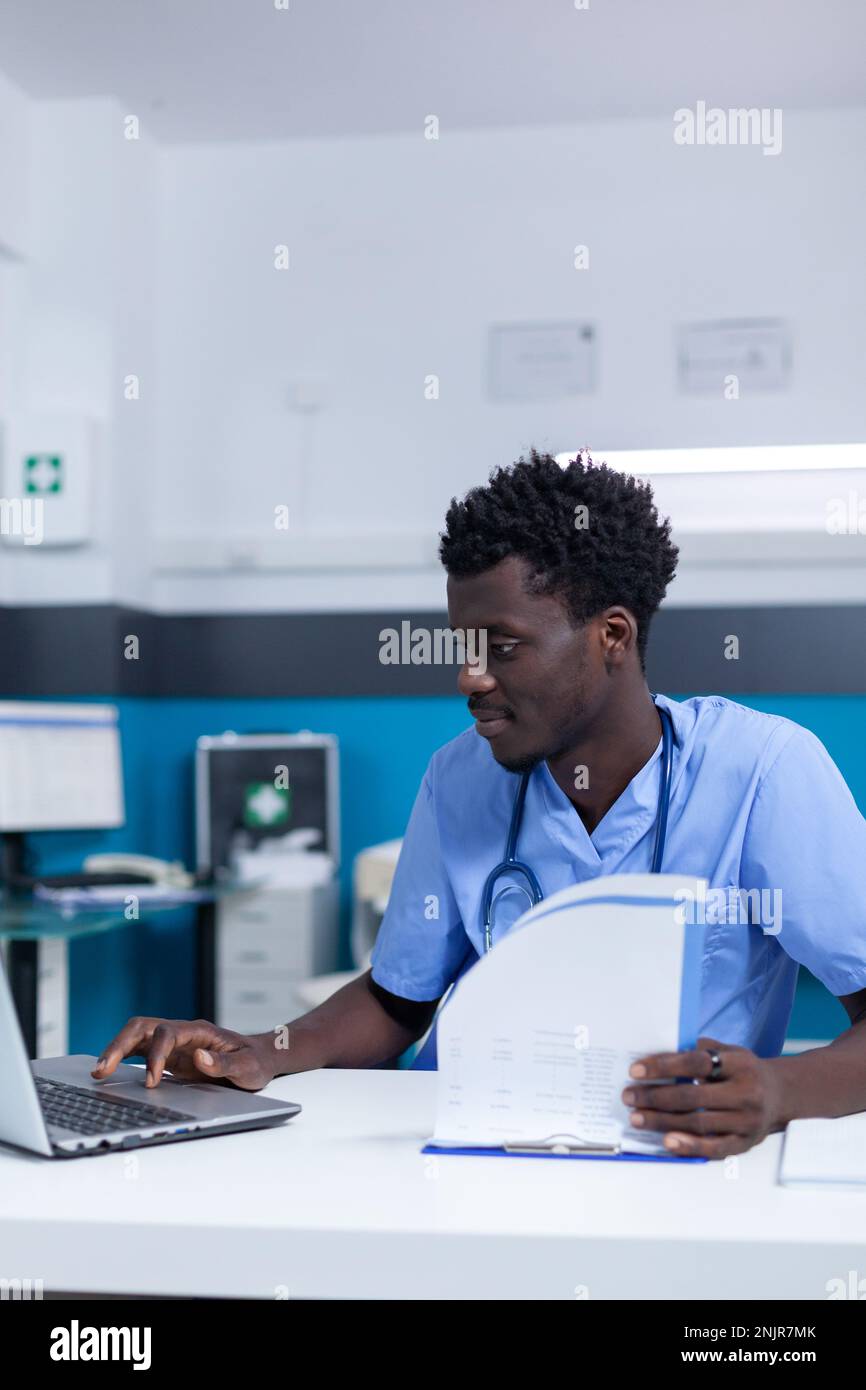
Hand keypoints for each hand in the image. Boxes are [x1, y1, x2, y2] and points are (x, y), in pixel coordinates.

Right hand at [91, 1017, 276, 1090]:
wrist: (261, 1058)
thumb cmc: (255, 1062)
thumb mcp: (248, 1066)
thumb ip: (223, 1062)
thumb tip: (198, 1057)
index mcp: (199, 1031)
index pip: (167, 1033)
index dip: (155, 1056)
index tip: (152, 1082)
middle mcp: (183, 1033)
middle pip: (142, 1027)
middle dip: (119, 1045)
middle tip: (101, 1070)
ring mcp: (175, 1043)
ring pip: (137, 1037)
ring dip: (115, 1050)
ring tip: (98, 1073)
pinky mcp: (171, 1056)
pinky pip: (141, 1052)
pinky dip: (123, 1060)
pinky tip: (110, 1074)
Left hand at [621, 1035, 783, 1158]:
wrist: (781, 1094)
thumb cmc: (744, 1071)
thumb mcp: (728, 1051)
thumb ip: (699, 1050)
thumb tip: (659, 1054)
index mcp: (740, 1064)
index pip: (696, 1063)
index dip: (664, 1066)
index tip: (635, 1070)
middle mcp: (747, 1093)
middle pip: (693, 1097)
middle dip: (655, 1097)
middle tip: (629, 1097)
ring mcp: (747, 1121)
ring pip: (699, 1123)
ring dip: (663, 1122)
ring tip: (637, 1118)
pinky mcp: (746, 1143)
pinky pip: (714, 1148)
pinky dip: (689, 1146)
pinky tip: (666, 1141)